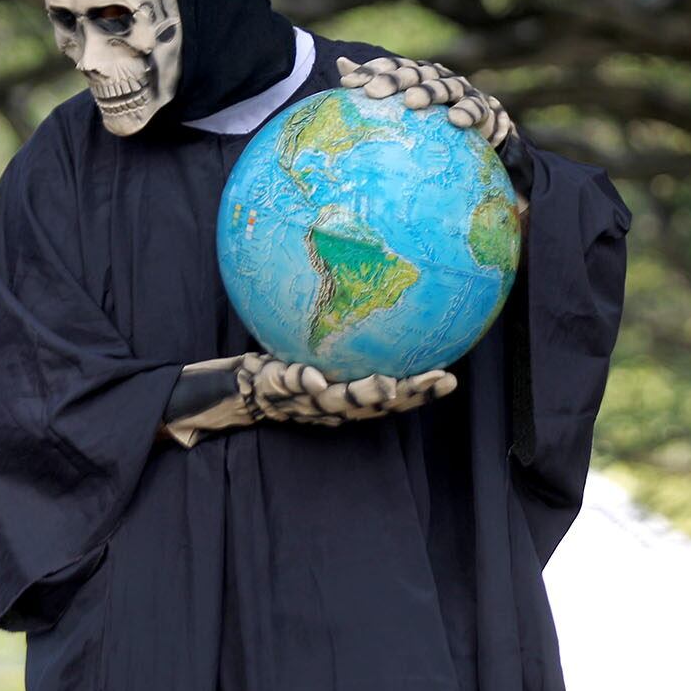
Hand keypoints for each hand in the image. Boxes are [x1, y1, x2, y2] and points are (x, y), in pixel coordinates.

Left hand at [232, 351, 457, 426]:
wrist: (239, 388)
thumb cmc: (284, 367)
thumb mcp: (316, 348)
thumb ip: (345, 331)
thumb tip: (378, 286)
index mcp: (346, 396)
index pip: (391, 395)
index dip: (422, 391)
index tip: (451, 379)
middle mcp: (332, 404)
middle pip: (376, 403)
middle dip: (409, 394)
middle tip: (437, 381)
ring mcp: (305, 401)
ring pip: (340, 400)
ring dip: (365, 394)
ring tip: (387, 384)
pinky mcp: (276, 391)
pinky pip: (291, 385)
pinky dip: (303, 383)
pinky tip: (315, 378)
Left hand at [335, 55, 514, 151]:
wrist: (476, 120)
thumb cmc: (429, 113)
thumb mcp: (401, 101)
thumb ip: (375, 82)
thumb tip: (340, 62)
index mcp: (413, 73)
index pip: (389, 66)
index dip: (369, 71)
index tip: (348, 84)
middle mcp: (434, 75)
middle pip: (413, 73)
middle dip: (393, 80)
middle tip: (373, 92)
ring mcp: (458, 88)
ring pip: (443, 86)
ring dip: (428, 92)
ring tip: (412, 102)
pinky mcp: (480, 105)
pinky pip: (474, 107)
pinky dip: (466, 112)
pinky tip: (455, 120)